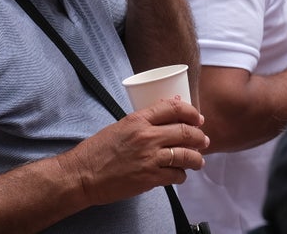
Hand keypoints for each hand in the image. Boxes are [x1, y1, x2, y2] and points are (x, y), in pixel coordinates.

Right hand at [58, 97, 207, 206]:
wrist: (83, 174)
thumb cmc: (97, 150)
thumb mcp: (120, 126)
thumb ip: (144, 119)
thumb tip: (168, 109)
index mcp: (138, 120)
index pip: (173, 108)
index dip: (191, 112)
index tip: (198, 118)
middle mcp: (146, 136)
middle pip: (185, 131)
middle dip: (199, 137)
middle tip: (203, 140)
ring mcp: (149, 158)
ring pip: (185, 155)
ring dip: (196, 158)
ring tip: (198, 160)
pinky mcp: (150, 178)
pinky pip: (176, 175)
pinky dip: (181, 175)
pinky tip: (180, 174)